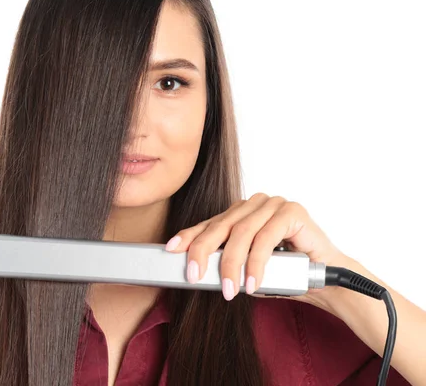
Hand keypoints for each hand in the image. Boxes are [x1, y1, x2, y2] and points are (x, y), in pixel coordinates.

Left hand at [165, 193, 352, 311]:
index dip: (189, 236)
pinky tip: (252, 282)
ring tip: (229, 289)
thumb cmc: (283, 273)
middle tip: (194, 275)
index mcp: (240, 212)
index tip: (171, 248)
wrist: (323, 280)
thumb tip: (197, 269)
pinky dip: (256, 262)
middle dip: (203, 252)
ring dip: (232, 264)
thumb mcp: (245, 268)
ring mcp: (273, 204)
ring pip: (242, 233)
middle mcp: (254, 204)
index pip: (209, 223)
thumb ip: (224, 262)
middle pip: (221, 226)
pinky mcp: (291, 211)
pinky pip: (266, 237)